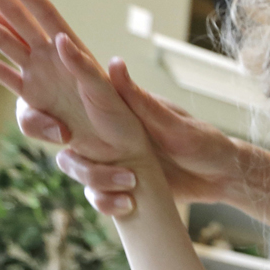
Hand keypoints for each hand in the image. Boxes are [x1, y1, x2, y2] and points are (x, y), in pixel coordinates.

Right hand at [0, 0, 149, 165]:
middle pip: (13, 15)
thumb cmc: (120, 122)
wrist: (121, 151)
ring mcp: (41, 77)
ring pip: (2, 41)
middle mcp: (51, 58)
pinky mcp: (35, 101)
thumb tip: (60, 41)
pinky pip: (5, 78)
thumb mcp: (106, 93)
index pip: (40, 10)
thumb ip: (83, 68)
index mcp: (71, 51)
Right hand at [17, 60, 239, 216]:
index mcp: (115, 109)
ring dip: (97, 183)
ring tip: (128, 188)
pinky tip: (125, 206)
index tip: (59, 132)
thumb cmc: (202, 141)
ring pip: (79, 172)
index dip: (48, 115)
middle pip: (64, 144)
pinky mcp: (119, 185)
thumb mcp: (172, 123)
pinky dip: (106, 203)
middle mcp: (106, 133)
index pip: (69, 102)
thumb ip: (141, 101)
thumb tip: (112, 63)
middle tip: (88, 169)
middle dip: (70, 158)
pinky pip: (98, 197)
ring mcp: (110, 160)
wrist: (221, 178)